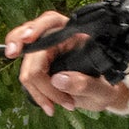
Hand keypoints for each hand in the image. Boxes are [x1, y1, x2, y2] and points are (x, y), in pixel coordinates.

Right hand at [2, 11, 128, 115]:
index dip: (36, 28)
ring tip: (57, 106)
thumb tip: (58, 80)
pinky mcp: (39, 68)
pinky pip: (28, 78)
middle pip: (31, 47)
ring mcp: (45, 54)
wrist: (101, 96)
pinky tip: (48, 105)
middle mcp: (56, 40)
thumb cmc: (105, 87)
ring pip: (27, 68)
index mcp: (74, 34)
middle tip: (22, 79)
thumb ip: (85, 84)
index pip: (50, 21)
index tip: (27, 39)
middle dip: (30, 68)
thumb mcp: (102, 89)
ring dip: (38, 90)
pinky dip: (36, 94)